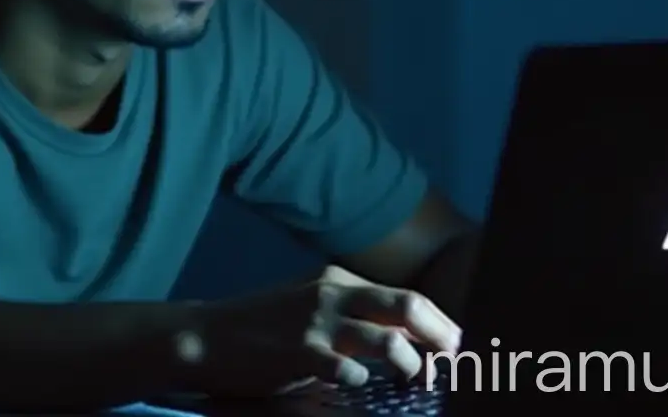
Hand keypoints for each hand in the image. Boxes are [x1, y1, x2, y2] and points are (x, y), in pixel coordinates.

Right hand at [174, 265, 461, 395]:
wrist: (208, 336)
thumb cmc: (263, 327)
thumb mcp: (311, 307)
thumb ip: (352, 317)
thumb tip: (403, 339)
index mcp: (340, 281)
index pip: (407, 298)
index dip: (440, 324)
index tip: (459, 347)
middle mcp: (334, 294)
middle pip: (408, 307)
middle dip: (441, 335)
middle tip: (456, 362)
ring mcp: (317, 323)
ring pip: (387, 340)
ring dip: (411, 364)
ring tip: (416, 382)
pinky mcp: (300, 353)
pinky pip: (345, 370)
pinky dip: (362, 381)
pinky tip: (360, 386)